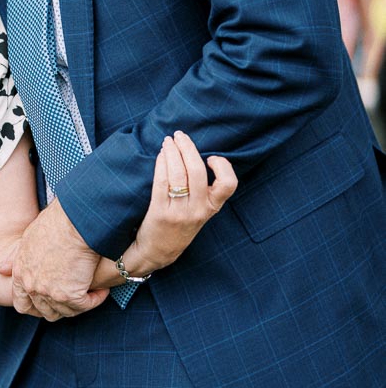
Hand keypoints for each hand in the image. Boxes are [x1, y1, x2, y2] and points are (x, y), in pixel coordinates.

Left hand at [0, 200, 109, 320]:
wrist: (75, 221)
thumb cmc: (56, 223)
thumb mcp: (28, 239)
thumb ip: (15, 258)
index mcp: (20, 273)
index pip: (22, 304)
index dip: (36, 307)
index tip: (50, 300)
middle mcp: (31, 287)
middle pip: (44, 312)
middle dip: (59, 308)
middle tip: (74, 298)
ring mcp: (49, 293)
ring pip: (66, 312)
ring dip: (79, 304)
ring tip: (90, 290)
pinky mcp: (70, 295)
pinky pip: (85, 305)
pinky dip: (95, 299)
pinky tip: (101, 290)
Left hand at [125, 131, 236, 273]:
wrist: (158, 252)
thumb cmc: (179, 226)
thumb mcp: (199, 212)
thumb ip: (203, 191)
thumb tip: (195, 155)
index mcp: (211, 208)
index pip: (228, 185)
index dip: (223, 167)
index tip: (211, 157)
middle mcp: (198, 211)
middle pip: (198, 172)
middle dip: (188, 148)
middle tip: (180, 135)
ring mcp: (179, 212)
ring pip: (178, 174)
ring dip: (172, 152)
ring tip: (168, 141)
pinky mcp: (160, 213)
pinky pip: (162, 182)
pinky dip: (161, 164)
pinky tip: (160, 155)